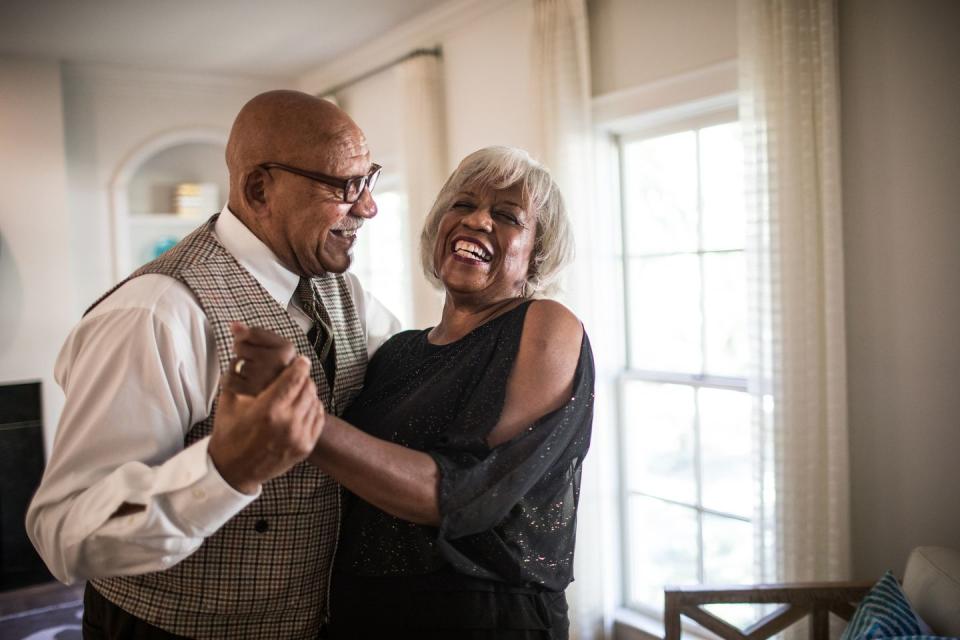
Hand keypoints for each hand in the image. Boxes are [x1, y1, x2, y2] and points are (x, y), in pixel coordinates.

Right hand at [209, 353, 324, 494]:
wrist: (232, 471)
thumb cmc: (229, 436)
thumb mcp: (229, 402)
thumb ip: (239, 377)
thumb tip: (245, 357)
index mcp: (268, 410)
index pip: (295, 378)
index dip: (300, 365)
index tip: (301, 360)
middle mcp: (288, 423)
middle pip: (308, 388)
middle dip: (303, 378)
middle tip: (295, 376)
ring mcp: (299, 437)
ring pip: (315, 402)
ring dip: (307, 393)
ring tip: (296, 392)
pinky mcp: (305, 447)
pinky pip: (318, 418)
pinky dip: (312, 409)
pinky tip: (301, 407)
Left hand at [222, 322, 296, 395]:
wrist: (289, 396)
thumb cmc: (279, 370)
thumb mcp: (273, 348)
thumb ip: (254, 334)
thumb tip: (233, 325)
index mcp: (286, 348)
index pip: (252, 332)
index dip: (242, 336)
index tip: (244, 341)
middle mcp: (279, 362)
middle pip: (240, 346)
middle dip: (240, 351)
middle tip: (250, 360)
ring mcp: (267, 377)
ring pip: (234, 363)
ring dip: (237, 367)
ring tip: (248, 372)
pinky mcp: (255, 392)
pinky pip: (229, 379)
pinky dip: (230, 380)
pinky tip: (240, 381)